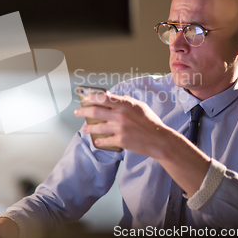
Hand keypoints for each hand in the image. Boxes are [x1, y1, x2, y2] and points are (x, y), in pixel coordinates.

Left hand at [75, 91, 210, 195]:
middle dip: (83, 112)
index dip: (91, 97)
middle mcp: (120, 115)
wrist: (159, 139)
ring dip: (88, 128)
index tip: (84, 98)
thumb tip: (109, 96)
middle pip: (95, 112)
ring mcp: (119, 129)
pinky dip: (99, 141)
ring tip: (84, 129)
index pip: (103, 98)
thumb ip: (124, 101)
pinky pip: (105, 140)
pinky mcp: (121, 141)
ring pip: (97, 128)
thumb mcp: (139, 106)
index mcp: (125, 104)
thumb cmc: (150, 122)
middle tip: (77, 112)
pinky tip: (96, 141)